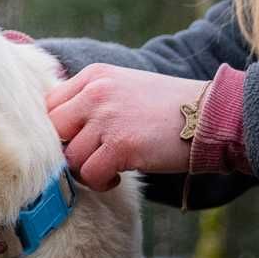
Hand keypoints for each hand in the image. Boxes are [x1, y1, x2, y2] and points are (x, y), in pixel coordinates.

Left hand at [46, 64, 207, 191]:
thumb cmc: (163, 108)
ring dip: (85, 170)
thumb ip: (88, 101)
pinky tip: (117, 176)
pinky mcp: (120, 145)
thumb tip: (51, 131)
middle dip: (65, 151)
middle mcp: (96, 92)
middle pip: (52, 132)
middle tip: (88, 158)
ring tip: (108, 167)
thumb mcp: (122, 88)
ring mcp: (107, 118)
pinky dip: (101, 181)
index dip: (56, 131)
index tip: (74, 142)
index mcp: (94, 76)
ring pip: (69, 157)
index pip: (48, 106)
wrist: (211, 115)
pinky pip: (89, 174)